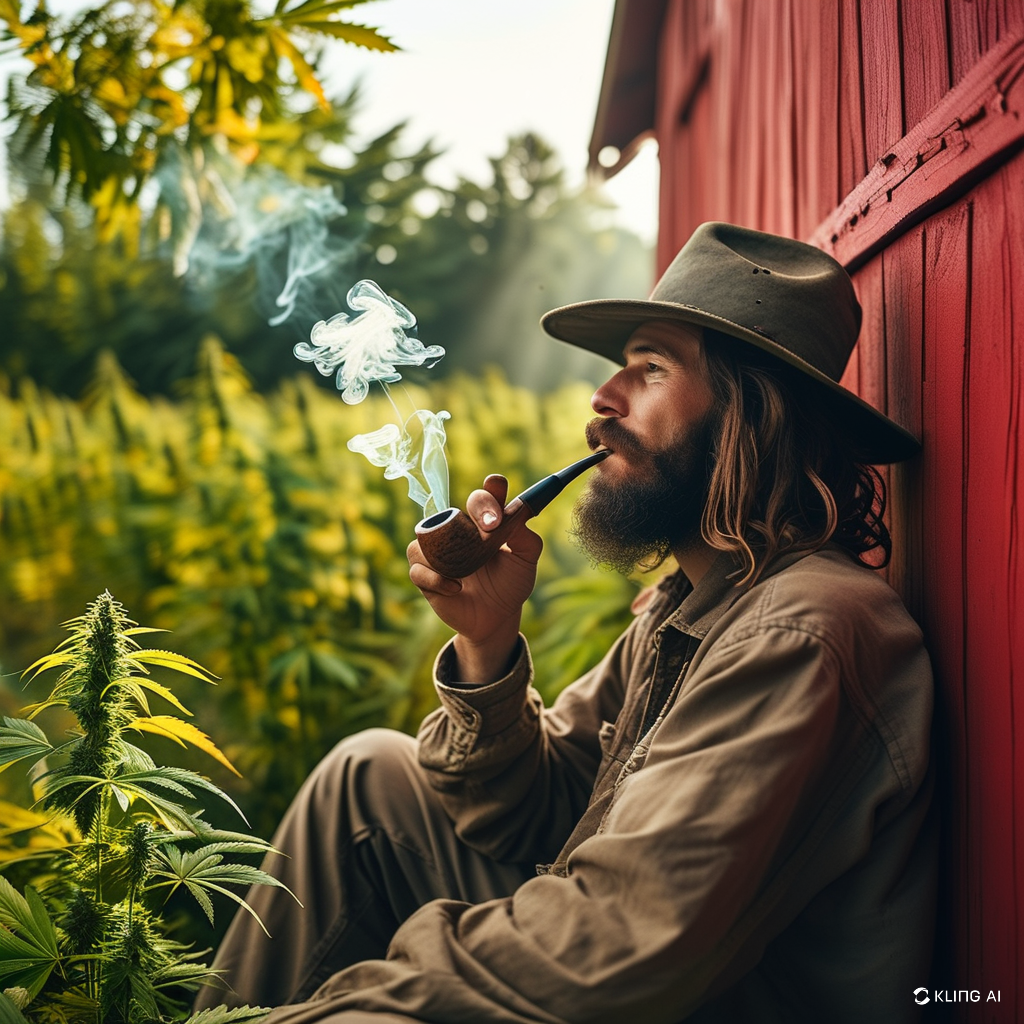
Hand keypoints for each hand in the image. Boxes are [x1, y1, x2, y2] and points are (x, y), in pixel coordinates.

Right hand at [407, 475, 542, 681]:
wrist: (497, 617)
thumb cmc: (512, 583)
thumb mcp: (526, 559)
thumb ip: (525, 537)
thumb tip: (516, 515)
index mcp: (483, 522)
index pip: (482, 498)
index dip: (490, 492)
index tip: (497, 486)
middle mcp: (457, 531)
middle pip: (454, 509)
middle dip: (476, 511)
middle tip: (493, 526)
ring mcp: (437, 552)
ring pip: (426, 536)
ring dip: (447, 550)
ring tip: (469, 569)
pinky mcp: (425, 575)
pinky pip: (418, 569)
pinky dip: (436, 578)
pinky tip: (456, 588)